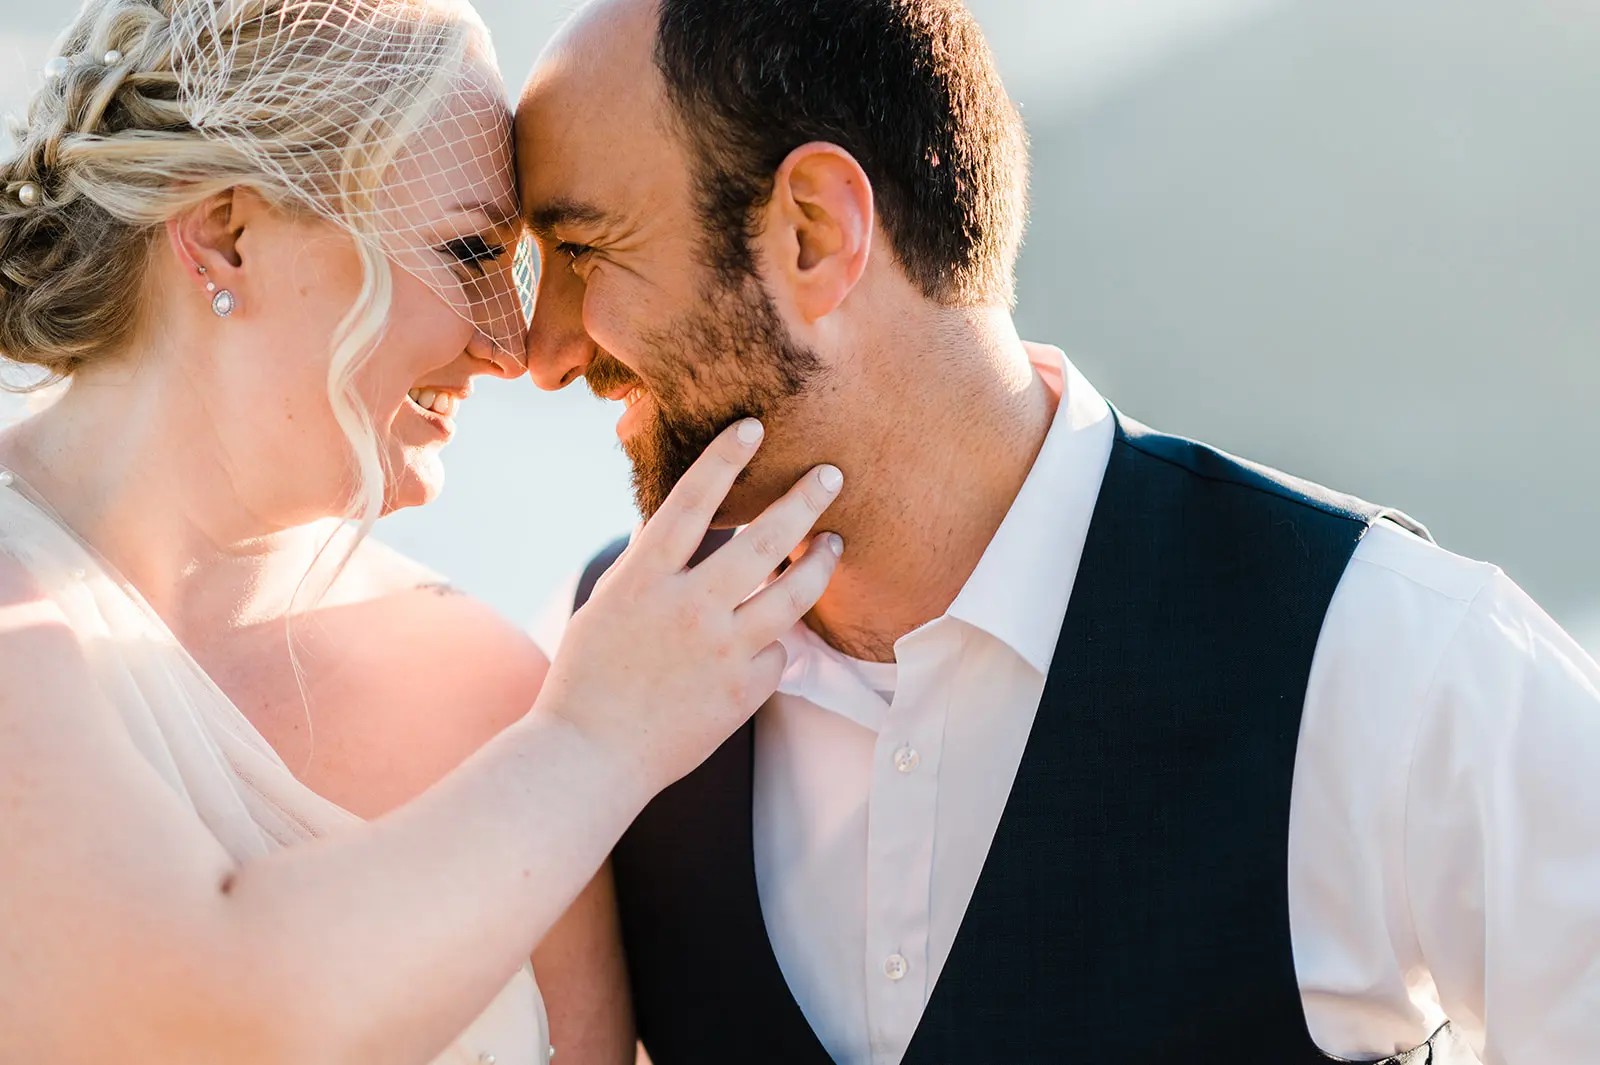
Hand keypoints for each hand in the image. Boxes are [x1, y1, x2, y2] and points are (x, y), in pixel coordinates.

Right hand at [535, 419, 843, 796]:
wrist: (591, 755)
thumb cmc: (590, 678)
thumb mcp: (608, 605)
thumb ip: (650, 567)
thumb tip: (679, 528)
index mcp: (643, 579)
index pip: (692, 503)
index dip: (724, 459)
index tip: (754, 427)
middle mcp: (687, 608)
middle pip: (763, 541)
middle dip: (803, 501)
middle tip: (831, 475)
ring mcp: (720, 650)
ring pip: (793, 595)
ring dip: (820, 564)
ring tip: (834, 543)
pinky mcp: (743, 691)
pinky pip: (777, 655)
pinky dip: (774, 646)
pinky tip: (765, 643)